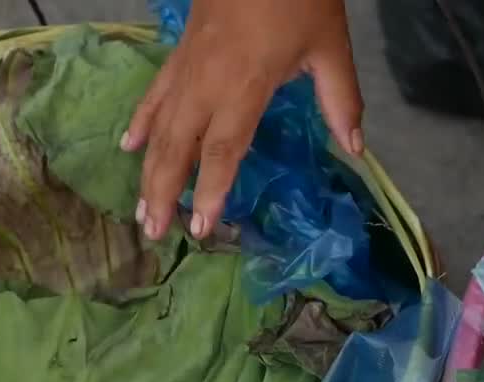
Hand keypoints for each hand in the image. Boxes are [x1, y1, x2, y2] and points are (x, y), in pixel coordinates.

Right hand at [122, 0, 362, 241]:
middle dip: (165, 190)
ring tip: (140, 209)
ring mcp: (189, 64)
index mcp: (245, 83)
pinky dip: (142, 120)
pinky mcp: (181, 50)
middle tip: (152, 233)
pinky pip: (155, 92)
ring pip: (160, 124)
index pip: (223, 149)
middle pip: (179, 145)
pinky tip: (128, 144)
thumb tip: (355, 149)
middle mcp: (207, 80)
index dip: (211, 190)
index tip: (202, 226)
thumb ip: (342, 100)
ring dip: (148, 168)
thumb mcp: (332, 47)